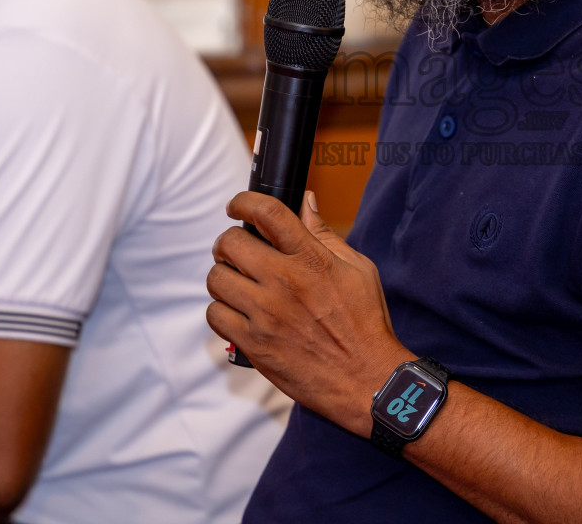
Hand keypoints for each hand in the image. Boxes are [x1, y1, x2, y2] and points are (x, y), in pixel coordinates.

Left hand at [207, 190, 411, 436]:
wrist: (366, 379)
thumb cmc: (366, 323)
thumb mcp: (357, 269)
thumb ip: (325, 234)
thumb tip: (305, 202)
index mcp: (311, 258)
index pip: (267, 213)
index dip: (244, 202)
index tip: (237, 205)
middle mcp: (284, 281)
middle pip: (231, 243)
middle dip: (229, 242)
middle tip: (237, 251)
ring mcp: (266, 314)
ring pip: (216, 279)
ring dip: (224, 276)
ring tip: (238, 283)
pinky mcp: (254, 343)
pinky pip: (215, 315)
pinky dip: (222, 310)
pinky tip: (238, 311)